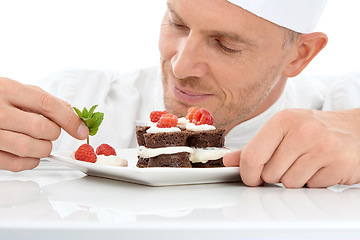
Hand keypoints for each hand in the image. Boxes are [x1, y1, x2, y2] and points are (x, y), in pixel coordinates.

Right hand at [0, 77, 88, 171]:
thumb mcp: (14, 88)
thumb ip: (42, 99)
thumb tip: (70, 112)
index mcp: (6, 89)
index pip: (47, 104)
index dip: (70, 119)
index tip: (82, 129)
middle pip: (40, 128)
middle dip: (54, 134)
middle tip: (51, 131)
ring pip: (29, 148)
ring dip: (43, 149)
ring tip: (40, 143)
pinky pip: (14, 164)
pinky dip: (30, 163)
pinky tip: (30, 156)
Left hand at [223, 109, 359, 187]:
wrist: (354, 130)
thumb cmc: (313, 130)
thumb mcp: (281, 131)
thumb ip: (254, 147)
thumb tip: (227, 160)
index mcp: (283, 120)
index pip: (252, 157)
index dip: (248, 174)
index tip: (252, 177)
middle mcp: (303, 131)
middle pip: (269, 174)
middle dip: (276, 175)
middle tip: (289, 162)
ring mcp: (323, 147)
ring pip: (289, 183)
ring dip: (294, 179)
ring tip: (305, 163)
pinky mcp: (339, 164)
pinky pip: (311, 186)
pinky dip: (312, 182)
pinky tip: (320, 167)